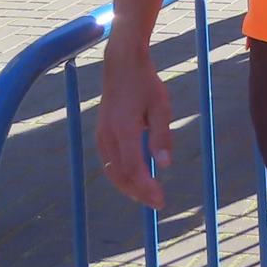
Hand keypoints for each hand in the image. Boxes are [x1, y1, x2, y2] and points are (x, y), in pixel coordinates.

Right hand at [95, 47, 171, 209]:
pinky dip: (121, 174)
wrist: (121, 64)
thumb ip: (161, 136)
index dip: (146, 188)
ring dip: (128, 186)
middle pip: (120, 175)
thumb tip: (166, 164)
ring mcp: (101, 134)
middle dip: (138, 192)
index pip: (133, 168)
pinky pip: (108, 161)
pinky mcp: (101, 132)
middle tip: (157, 202)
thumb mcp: (161, 107)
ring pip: (112, 171)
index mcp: (123, 129)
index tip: (161, 200)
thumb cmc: (145, 83)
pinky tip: (134, 177)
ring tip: (146, 194)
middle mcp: (108, 135)